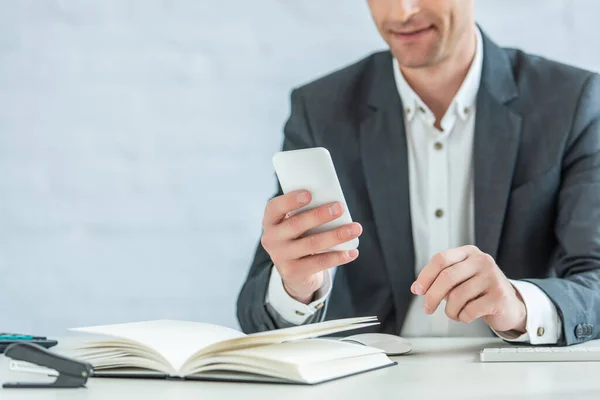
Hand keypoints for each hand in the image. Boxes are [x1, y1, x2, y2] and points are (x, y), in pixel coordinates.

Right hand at [261, 190, 362, 303]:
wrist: (293, 272)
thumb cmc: (299, 237)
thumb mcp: (296, 224)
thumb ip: (306, 213)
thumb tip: (334, 204)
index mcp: (271, 221)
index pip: (275, 207)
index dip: (290, 200)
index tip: (309, 194)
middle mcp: (271, 238)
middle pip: (296, 225)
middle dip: (320, 215)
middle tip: (339, 208)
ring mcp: (280, 257)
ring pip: (312, 244)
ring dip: (336, 235)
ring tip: (355, 228)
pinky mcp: (293, 272)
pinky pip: (319, 263)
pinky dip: (338, 256)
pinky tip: (352, 251)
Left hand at [411, 245, 526, 332]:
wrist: (509, 305)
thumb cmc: (479, 291)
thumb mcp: (460, 279)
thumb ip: (440, 279)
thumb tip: (417, 288)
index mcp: (469, 253)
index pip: (440, 259)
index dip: (425, 276)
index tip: (417, 290)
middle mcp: (482, 261)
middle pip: (447, 277)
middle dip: (432, 296)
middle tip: (427, 308)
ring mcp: (492, 277)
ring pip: (457, 296)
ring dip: (450, 311)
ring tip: (454, 313)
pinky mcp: (499, 296)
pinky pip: (469, 310)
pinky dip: (462, 317)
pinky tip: (466, 316)